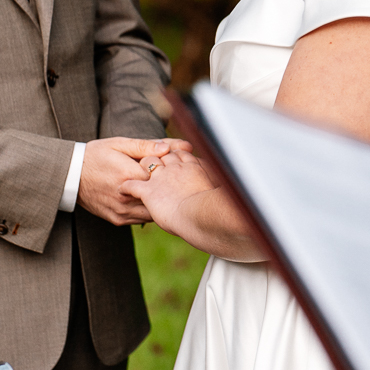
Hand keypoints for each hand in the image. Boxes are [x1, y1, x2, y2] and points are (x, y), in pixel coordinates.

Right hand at [77, 137, 180, 224]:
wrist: (70, 176)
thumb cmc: (95, 155)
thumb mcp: (118, 144)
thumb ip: (144, 146)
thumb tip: (167, 148)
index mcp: (130, 174)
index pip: (163, 176)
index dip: (170, 171)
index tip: (172, 166)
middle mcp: (126, 196)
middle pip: (160, 197)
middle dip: (168, 189)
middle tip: (171, 181)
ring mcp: (122, 210)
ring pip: (153, 212)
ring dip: (158, 202)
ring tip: (161, 191)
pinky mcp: (117, 219)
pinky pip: (141, 219)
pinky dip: (147, 210)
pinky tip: (147, 200)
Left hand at [122, 149, 263, 261]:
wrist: (202, 216)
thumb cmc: (219, 206)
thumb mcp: (227, 190)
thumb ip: (230, 183)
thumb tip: (249, 187)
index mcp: (195, 166)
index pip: (183, 153)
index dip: (178, 154)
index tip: (176, 155)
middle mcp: (177, 168)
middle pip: (164, 155)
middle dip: (159, 156)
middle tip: (153, 160)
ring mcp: (161, 179)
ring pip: (146, 165)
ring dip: (141, 168)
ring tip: (134, 172)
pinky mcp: (148, 192)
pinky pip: (132, 185)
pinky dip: (125, 187)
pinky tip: (120, 190)